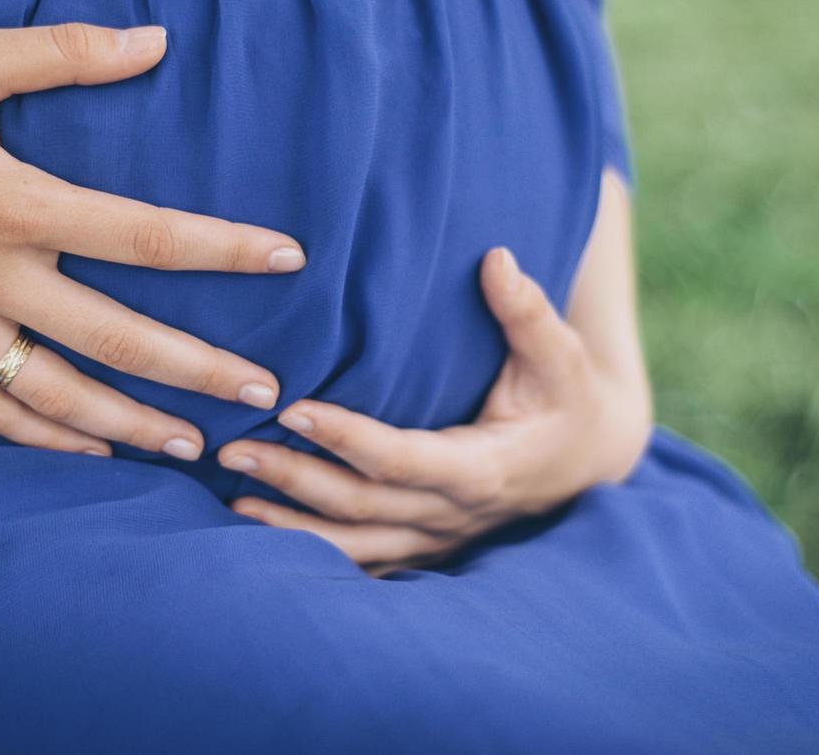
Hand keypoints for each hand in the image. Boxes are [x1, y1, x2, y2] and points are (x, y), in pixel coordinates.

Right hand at [0, 23, 305, 457]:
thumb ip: (63, 53)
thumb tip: (156, 39)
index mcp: (14, 204)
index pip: (145, 234)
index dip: (224, 248)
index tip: (290, 258)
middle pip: (117, 336)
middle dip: (198, 369)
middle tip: (263, 392)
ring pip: (58, 393)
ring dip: (132, 423)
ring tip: (193, 446)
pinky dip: (45, 437)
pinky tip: (94, 451)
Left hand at [218, 247, 651, 574]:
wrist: (589, 459)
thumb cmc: (567, 398)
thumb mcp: (561, 355)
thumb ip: (527, 311)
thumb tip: (497, 258)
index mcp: (483, 468)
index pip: (400, 458)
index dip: (345, 438)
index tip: (292, 408)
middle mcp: (453, 513)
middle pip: (361, 505)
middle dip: (294, 477)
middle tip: (231, 444)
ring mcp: (437, 538)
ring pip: (353, 546)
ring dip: (289, 525)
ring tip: (229, 497)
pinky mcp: (424, 546)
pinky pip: (361, 560)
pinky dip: (310, 548)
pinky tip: (259, 532)